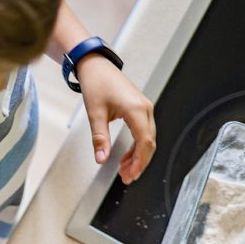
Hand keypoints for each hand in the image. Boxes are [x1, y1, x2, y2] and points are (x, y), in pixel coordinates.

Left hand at [75, 54, 155, 183]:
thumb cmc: (97, 84)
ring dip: (138, 157)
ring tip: (125, 170)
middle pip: (149, 143)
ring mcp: (144, 108)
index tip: (131, 174)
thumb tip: (102, 158)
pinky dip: (136, 147)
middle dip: (139, 163)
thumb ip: (100, 139)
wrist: (96, 66)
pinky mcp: (140, 109)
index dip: (140, 161)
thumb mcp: (95, 114)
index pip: (144, 142)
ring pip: (147, 139)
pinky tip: (126, 157)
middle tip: (127, 177)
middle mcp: (145, 108)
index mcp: (136, 109)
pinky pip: (143, 132)